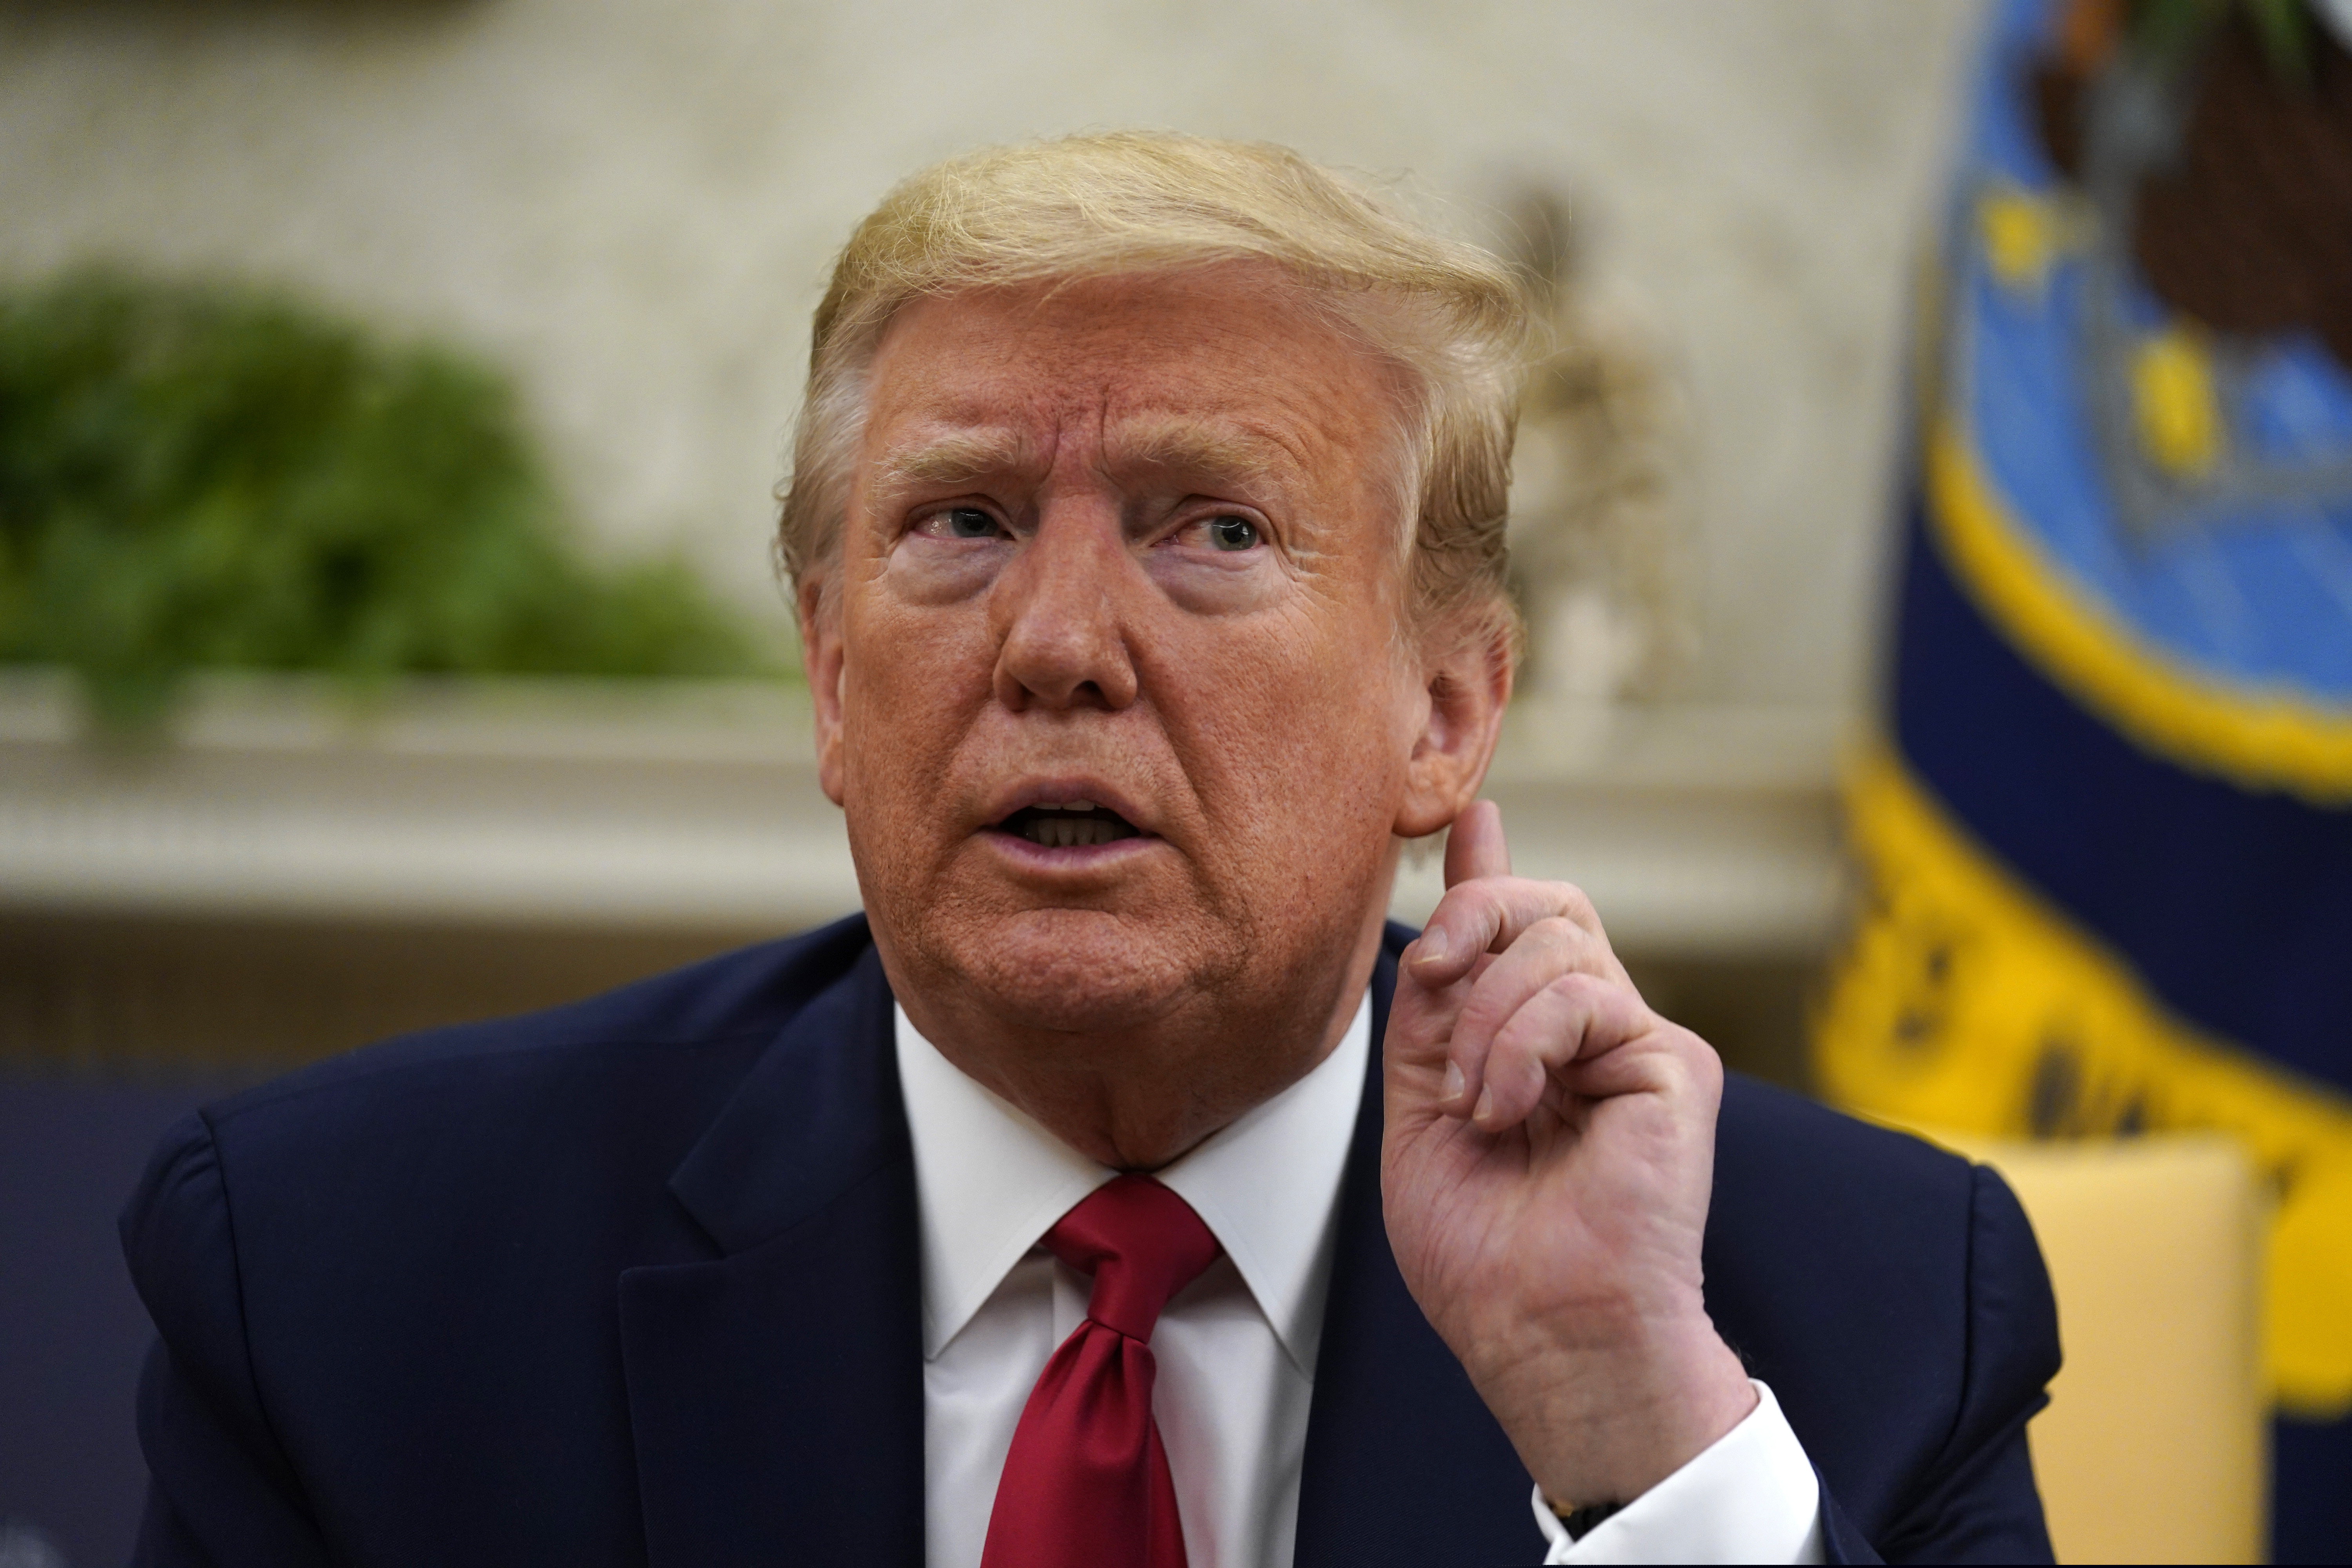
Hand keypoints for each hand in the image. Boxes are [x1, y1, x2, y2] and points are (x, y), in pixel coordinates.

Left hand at [1380, 801, 1755, 1507]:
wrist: (1538, 1333)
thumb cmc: (1485, 1256)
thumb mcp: (1422, 1105)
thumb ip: (1433, 1004)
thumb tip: (1441, 912)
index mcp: (1540, 1044)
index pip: (1524, 928)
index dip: (1493, 871)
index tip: (1470, 822)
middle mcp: (1598, 1034)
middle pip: (1550, 905)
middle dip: (1475, 914)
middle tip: (1433, 975)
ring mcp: (1641, 1045)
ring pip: (1560, 940)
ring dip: (1486, 1016)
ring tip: (1476, 1101)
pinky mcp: (1674, 1066)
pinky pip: (1585, 995)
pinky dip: (1523, 1044)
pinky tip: (1508, 1107)